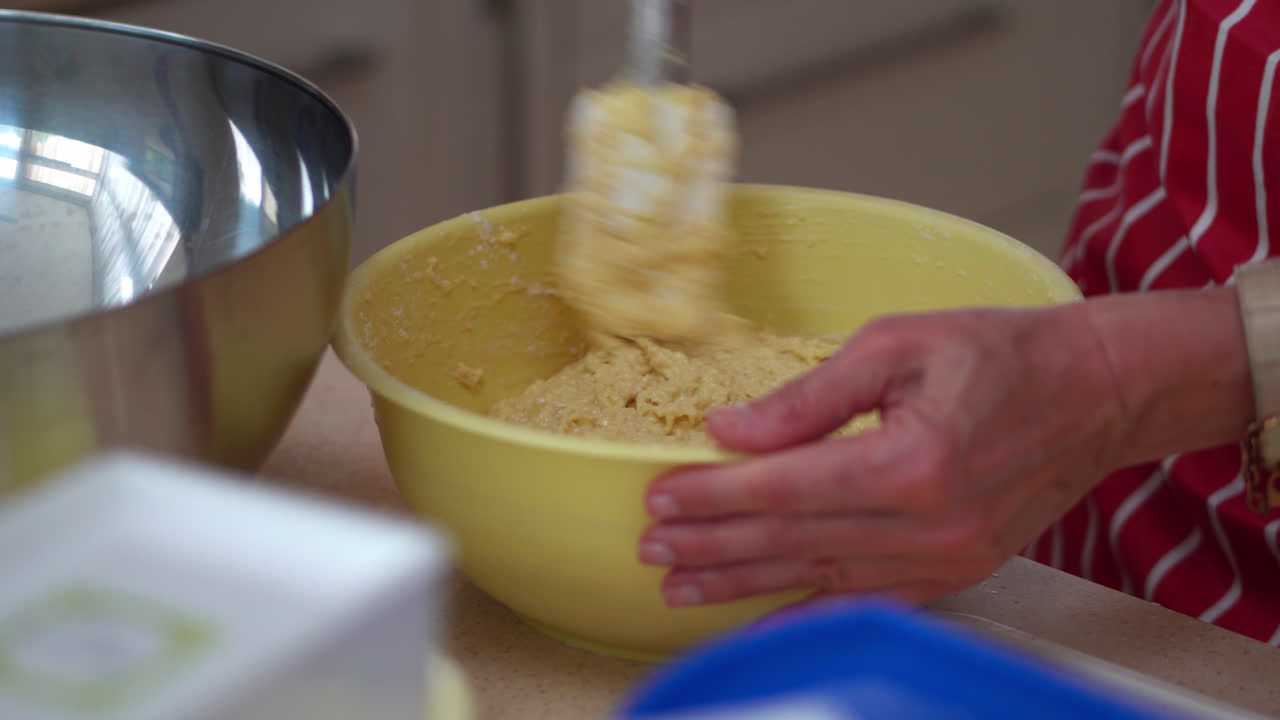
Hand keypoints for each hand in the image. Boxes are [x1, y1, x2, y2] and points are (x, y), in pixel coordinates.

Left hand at [637, 303, 1129, 608]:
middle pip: (792, 542)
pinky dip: (806, 612)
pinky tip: (760, 619)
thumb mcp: (897, 345)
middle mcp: (928, 525)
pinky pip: (865, 602)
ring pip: (819, 580)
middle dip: (712, 545)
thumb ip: (809, 396)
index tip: (659, 497)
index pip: (785, 488)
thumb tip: (731, 430)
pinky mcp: (956, 573)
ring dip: (742, 584)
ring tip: (679, 586)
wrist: (1096, 393)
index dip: (714, 495)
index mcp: (911, 460)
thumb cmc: (1001, 353)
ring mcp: (945, 560)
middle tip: (651, 546)